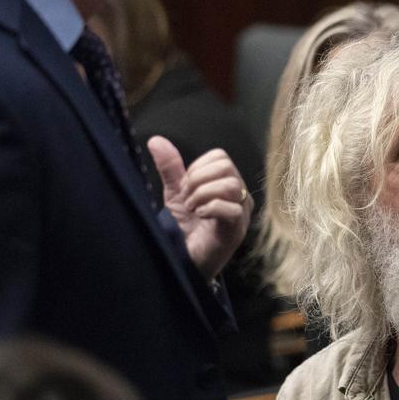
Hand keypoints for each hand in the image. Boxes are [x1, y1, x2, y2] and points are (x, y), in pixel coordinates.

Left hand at [148, 136, 252, 280]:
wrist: (185, 259)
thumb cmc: (186, 227)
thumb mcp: (175, 193)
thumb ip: (170, 168)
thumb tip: (156, 140)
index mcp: (227, 182)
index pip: (220, 157)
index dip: (198, 168)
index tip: (185, 186)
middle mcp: (239, 194)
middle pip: (226, 168)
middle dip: (198, 180)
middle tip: (187, 198)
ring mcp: (242, 211)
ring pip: (231, 185)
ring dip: (203, 195)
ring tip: (192, 209)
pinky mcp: (238, 228)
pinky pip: (232, 208)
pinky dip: (209, 208)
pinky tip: (199, 217)